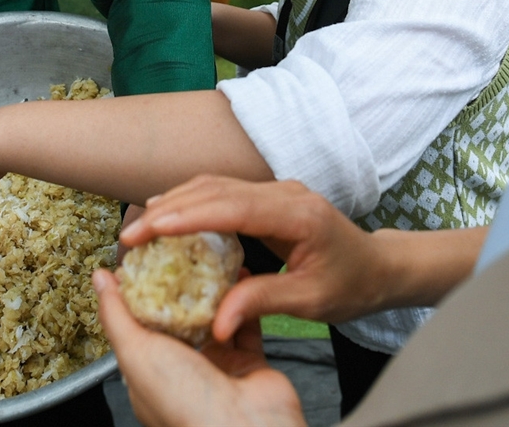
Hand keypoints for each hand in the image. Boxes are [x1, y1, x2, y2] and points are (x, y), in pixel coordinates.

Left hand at [93, 268, 304, 426]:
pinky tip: (242, 274)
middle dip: (178, 285)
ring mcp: (216, 367)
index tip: (143, 255)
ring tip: (210, 256)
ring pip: (212, 317)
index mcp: (147, 374)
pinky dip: (244, 300)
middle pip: (177, 318)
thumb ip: (117, 315)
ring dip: (212, 289)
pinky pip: (245, 323)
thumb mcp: (136, 353)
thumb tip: (98, 278)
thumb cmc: (183, 402)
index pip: (138, 323)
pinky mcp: (248, 362)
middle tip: (179, 247)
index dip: (139, 290)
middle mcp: (181, 371)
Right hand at [121, 177, 388, 341]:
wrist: (378, 267)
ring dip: (176, 201)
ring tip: (139, 225)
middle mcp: (284, 193)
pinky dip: (192, 201)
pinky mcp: (269, 196)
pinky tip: (169, 214)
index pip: (231, 206)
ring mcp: (277, 190)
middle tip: (130, 235)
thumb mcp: (310, 301)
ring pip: (216, 186)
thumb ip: (261, 302)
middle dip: (169, 209)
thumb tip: (215, 323)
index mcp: (296, 214)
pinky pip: (224, 192)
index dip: (186, 215)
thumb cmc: (350, 284)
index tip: (148, 229)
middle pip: (216, 190)